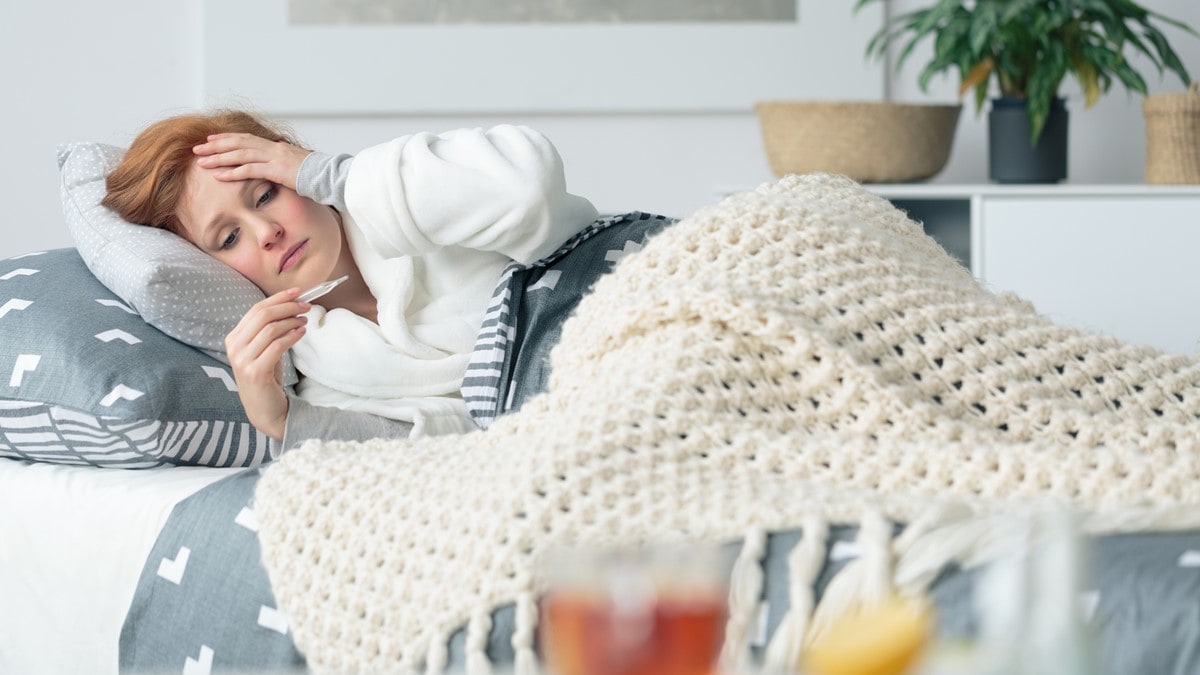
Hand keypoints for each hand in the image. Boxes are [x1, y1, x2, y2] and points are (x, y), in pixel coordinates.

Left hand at [193, 133, 310, 190]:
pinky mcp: (276, 171)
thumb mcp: (297, 166)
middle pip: (238, 143)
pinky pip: (250, 170)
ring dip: (218, 158)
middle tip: (198, 148)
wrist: (331, 176)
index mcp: (276, 146)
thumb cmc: (316, 174)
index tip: (211, 139)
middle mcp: (273, 148)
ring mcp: (274, 158)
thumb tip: (277, 168)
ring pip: (240, 154)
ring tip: (201, 161)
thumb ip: (283, 164)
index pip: (246, 138)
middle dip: (216, 145)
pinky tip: (218, 175)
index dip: (227, 138)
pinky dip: (232, 173)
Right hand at [224, 288, 310, 439]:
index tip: (297, 291)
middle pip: (262, 315)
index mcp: (234, 338)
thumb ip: (269, 330)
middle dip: (287, 307)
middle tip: (306, 306)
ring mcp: (242, 360)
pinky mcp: (255, 372)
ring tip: (305, 320)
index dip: (278, 298)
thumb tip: (291, 305)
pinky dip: (291, 336)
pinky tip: (301, 333)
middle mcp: (234, 347)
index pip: (256, 310)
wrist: (264, 409)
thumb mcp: (264, 349)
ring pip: (270, 329)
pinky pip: (276, 346)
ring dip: (291, 321)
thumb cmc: (267, 376)